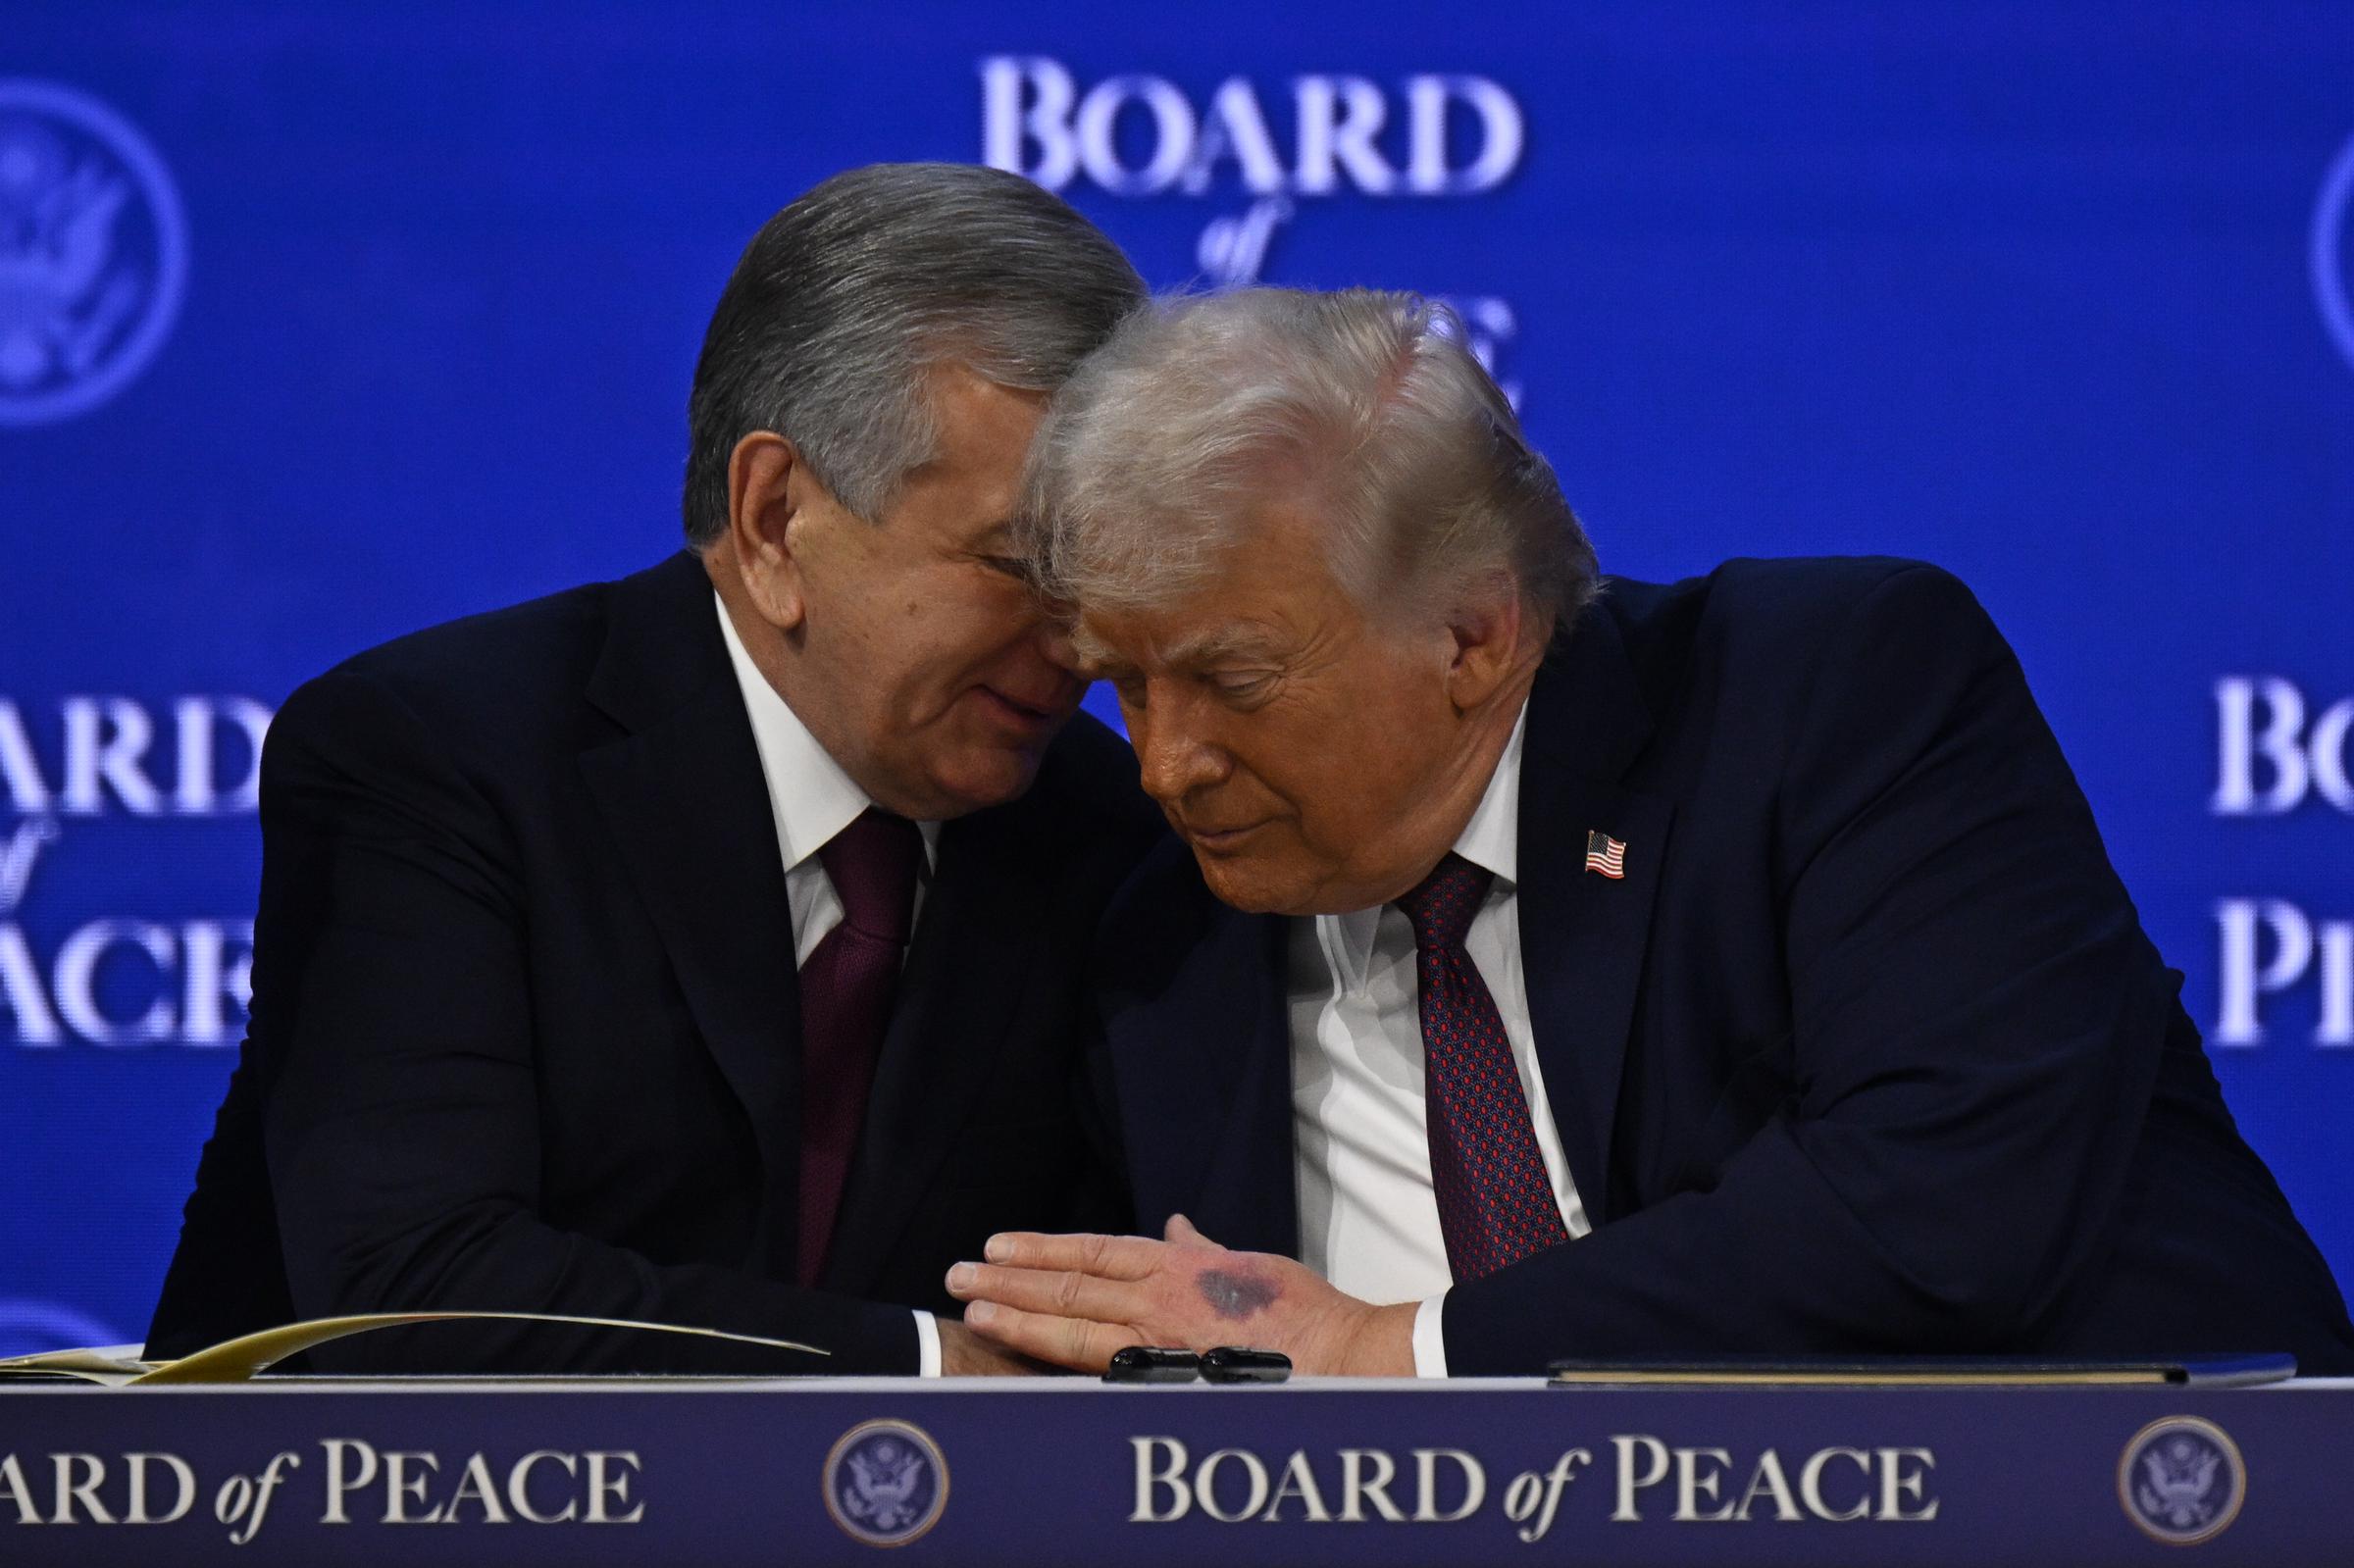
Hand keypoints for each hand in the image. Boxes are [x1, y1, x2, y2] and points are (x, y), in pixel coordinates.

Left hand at [944, 1215, 1417, 1375]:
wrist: (1343, 1359)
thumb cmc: (1302, 1310)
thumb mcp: (1246, 1263)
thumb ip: (1200, 1249)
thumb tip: (1175, 1226)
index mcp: (1177, 1268)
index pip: (1091, 1252)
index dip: (1039, 1249)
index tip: (996, 1247)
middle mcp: (1159, 1304)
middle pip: (1068, 1289)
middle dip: (1009, 1282)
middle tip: (959, 1276)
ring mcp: (1161, 1349)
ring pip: (1074, 1332)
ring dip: (1020, 1321)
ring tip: (977, 1313)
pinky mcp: (1170, 1388)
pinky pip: (1105, 1378)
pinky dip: (1063, 1371)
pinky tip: (1029, 1369)